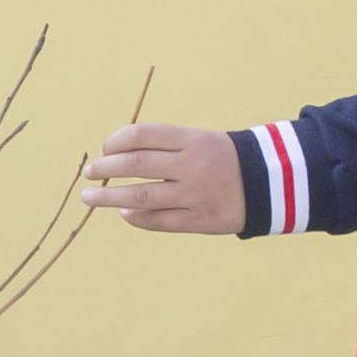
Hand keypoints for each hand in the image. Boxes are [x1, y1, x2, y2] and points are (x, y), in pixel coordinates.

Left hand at [80, 123, 246, 234]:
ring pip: (141, 197)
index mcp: (192, 140)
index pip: (142, 135)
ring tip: (88, 198)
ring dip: (109, 197)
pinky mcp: (200, 221)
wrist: (269, 184)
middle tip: (88, 172)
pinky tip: (124, 213)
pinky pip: (158, 221)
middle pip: (136, 164)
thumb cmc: (220, 160)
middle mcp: (192, 165)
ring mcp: (196, 195)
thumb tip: (112, 155)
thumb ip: (162, 145)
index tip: (103, 149)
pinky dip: (136, 218)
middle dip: (105, 168)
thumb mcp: (198, 140)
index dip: (116, 142)